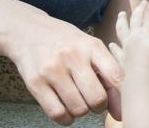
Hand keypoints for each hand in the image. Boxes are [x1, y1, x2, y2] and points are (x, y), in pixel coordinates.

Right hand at [0, 13, 125, 124]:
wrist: (27, 30)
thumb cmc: (65, 42)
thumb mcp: (89, 47)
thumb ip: (107, 75)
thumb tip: (120, 112)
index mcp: (91, 46)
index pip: (116, 76)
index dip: (122, 95)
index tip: (121, 102)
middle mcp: (72, 57)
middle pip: (97, 98)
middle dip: (99, 106)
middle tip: (93, 100)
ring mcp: (52, 70)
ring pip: (78, 109)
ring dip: (81, 111)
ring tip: (77, 101)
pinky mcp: (35, 83)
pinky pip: (57, 113)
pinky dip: (66, 119)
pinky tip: (66, 109)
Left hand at [106, 0, 148, 77]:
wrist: (140, 82)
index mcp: (146, 32)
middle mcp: (135, 37)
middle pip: (137, 19)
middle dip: (141, 8)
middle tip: (143, 1)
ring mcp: (127, 49)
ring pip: (123, 31)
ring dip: (123, 21)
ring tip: (121, 14)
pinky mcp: (122, 60)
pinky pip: (117, 51)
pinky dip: (115, 46)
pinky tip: (112, 44)